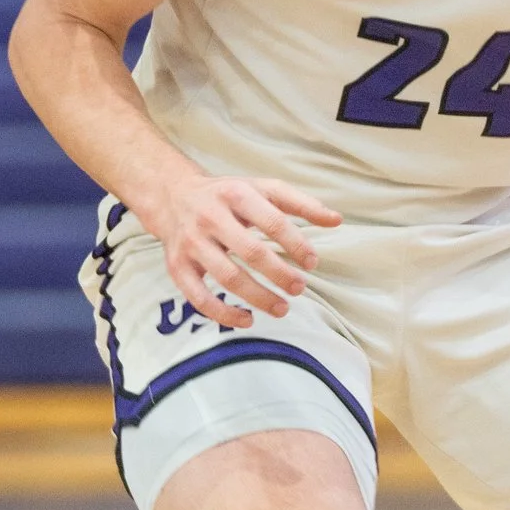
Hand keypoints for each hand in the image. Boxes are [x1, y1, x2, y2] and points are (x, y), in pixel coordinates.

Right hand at [139, 175, 339, 330]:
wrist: (172, 196)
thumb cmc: (228, 195)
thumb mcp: (262, 189)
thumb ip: (300, 203)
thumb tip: (337, 220)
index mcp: (236, 194)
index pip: (273, 222)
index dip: (296, 244)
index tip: (312, 263)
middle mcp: (210, 217)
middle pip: (251, 251)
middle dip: (280, 274)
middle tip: (300, 288)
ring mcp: (191, 243)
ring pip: (228, 277)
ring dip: (259, 297)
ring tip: (282, 308)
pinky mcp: (177, 266)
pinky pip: (198, 297)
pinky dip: (223, 314)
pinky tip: (247, 320)